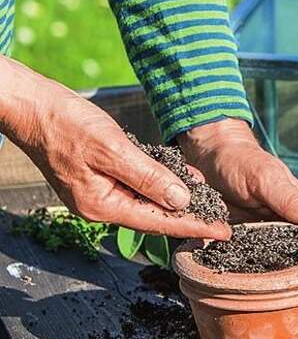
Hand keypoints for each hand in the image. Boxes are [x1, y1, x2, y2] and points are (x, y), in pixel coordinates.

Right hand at [0, 57, 229, 239]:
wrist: (33, 107)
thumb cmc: (65, 124)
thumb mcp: (112, 149)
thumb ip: (148, 176)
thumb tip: (181, 200)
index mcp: (104, 205)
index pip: (159, 223)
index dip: (194, 227)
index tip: (222, 232)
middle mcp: (103, 205)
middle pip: (156, 217)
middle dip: (190, 218)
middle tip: (222, 221)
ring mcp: (102, 192)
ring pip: (149, 201)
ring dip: (179, 199)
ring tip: (210, 202)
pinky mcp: (103, 177)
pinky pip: (140, 185)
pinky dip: (163, 181)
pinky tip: (183, 176)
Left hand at [178, 119, 297, 305]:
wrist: (210, 155)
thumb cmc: (242, 162)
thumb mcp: (267, 179)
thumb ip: (293, 201)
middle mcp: (291, 225)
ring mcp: (270, 235)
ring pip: (289, 265)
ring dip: (296, 287)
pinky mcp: (248, 240)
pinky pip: (261, 264)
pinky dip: (268, 282)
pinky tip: (266, 299)